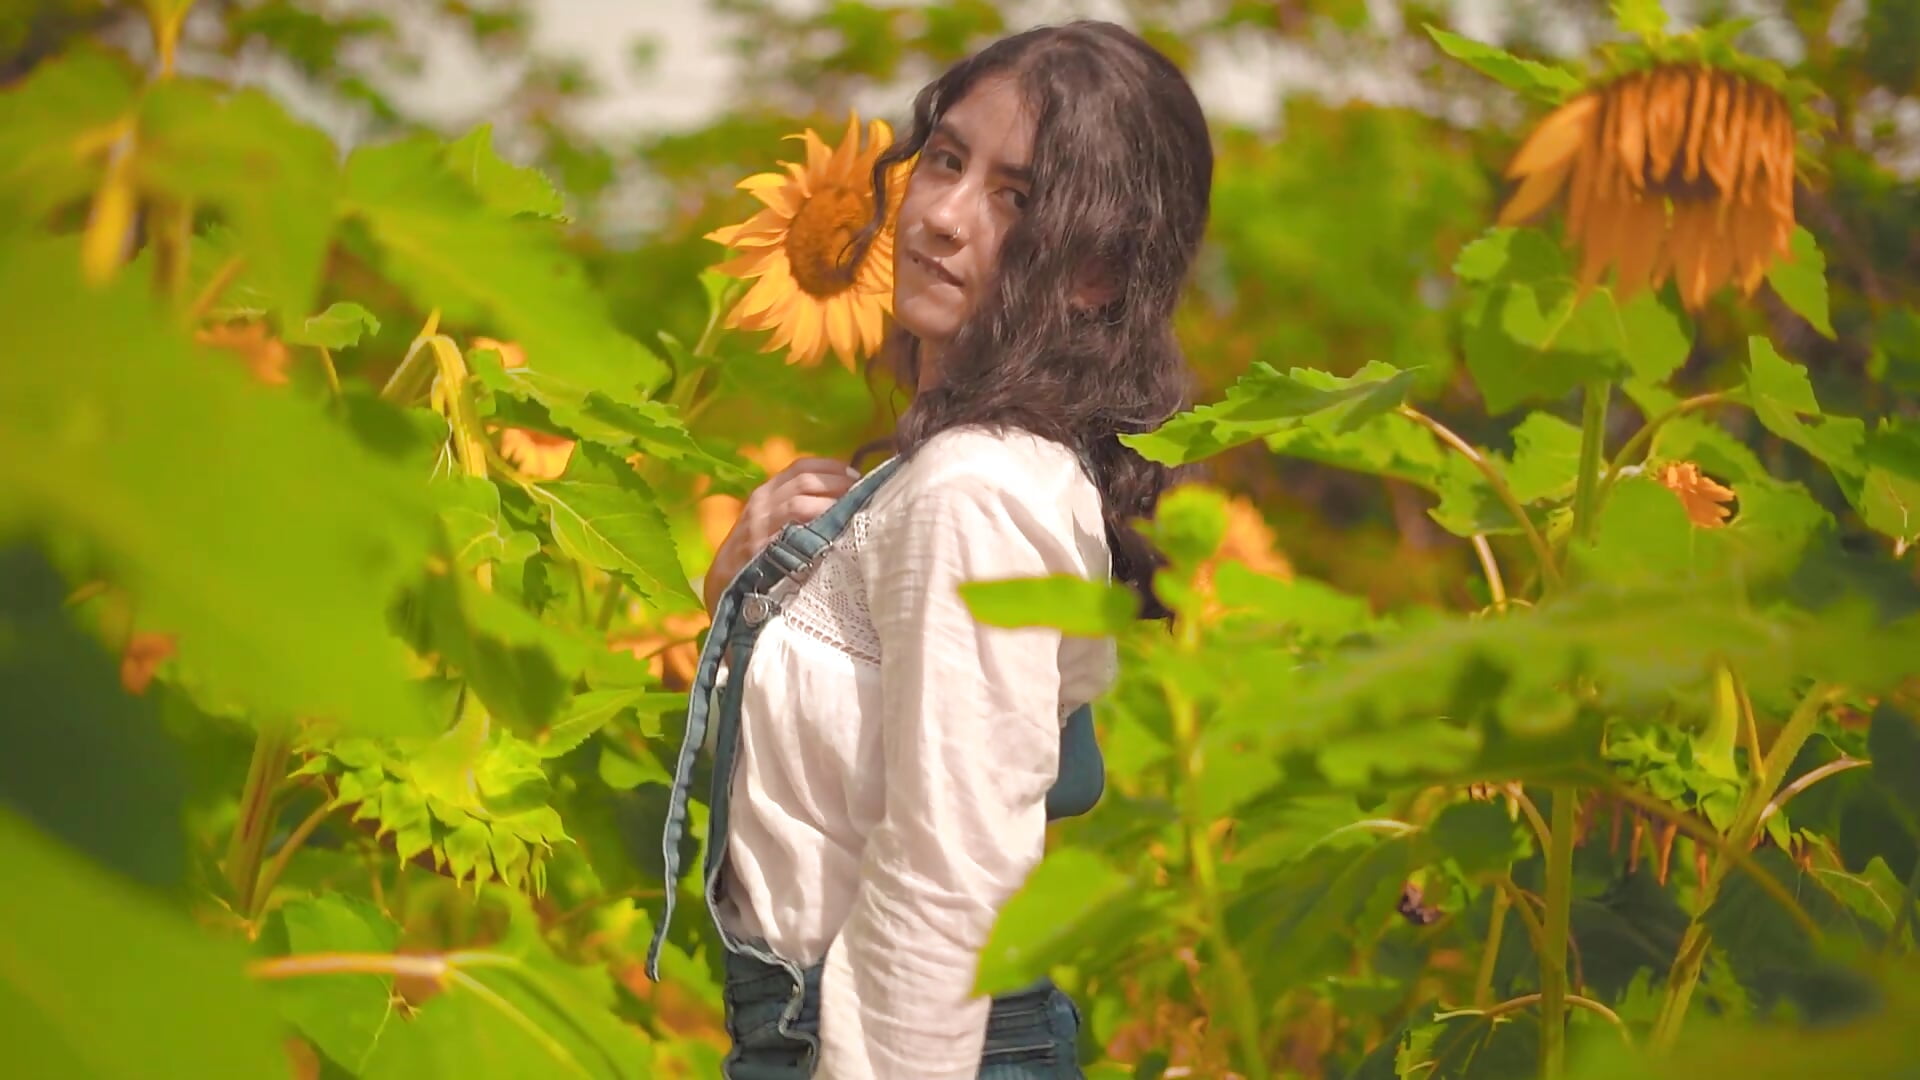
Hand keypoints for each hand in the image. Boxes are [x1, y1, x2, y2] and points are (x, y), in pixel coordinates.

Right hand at [704, 458, 862, 611]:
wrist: (726, 583)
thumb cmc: (755, 551)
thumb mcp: (769, 519)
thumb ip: (796, 504)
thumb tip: (841, 495)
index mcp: (766, 492)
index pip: (800, 467)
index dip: (830, 467)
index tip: (854, 474)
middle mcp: (763, 502)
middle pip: (804, 480)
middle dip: (837, 483)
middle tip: (861, 493)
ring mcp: (762, 524)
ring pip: (800, 502)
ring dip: (831, 504)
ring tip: (854, 511)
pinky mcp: (764, 547)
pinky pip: (794, 531)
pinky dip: (818, 527)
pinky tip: (837, 533)